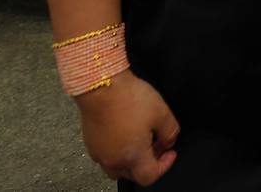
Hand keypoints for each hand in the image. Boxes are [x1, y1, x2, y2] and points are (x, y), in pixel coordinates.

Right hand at [74, 69, 178, 185]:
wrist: (101, 84)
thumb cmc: (129, 98)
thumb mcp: (162, 113)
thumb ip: (171, 132)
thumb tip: (169, 141)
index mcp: (132, 157)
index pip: (150, 176)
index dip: (164, 166)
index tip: (170, 152)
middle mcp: (113, 160)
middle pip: (133, 175)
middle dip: (148, 164)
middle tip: (157, 145)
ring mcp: (99, 152)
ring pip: (117, 167)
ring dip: (131, 160)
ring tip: (140, 140)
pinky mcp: (90, 142)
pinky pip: (105, 155)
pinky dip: (117, 151)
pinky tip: (124, 133)